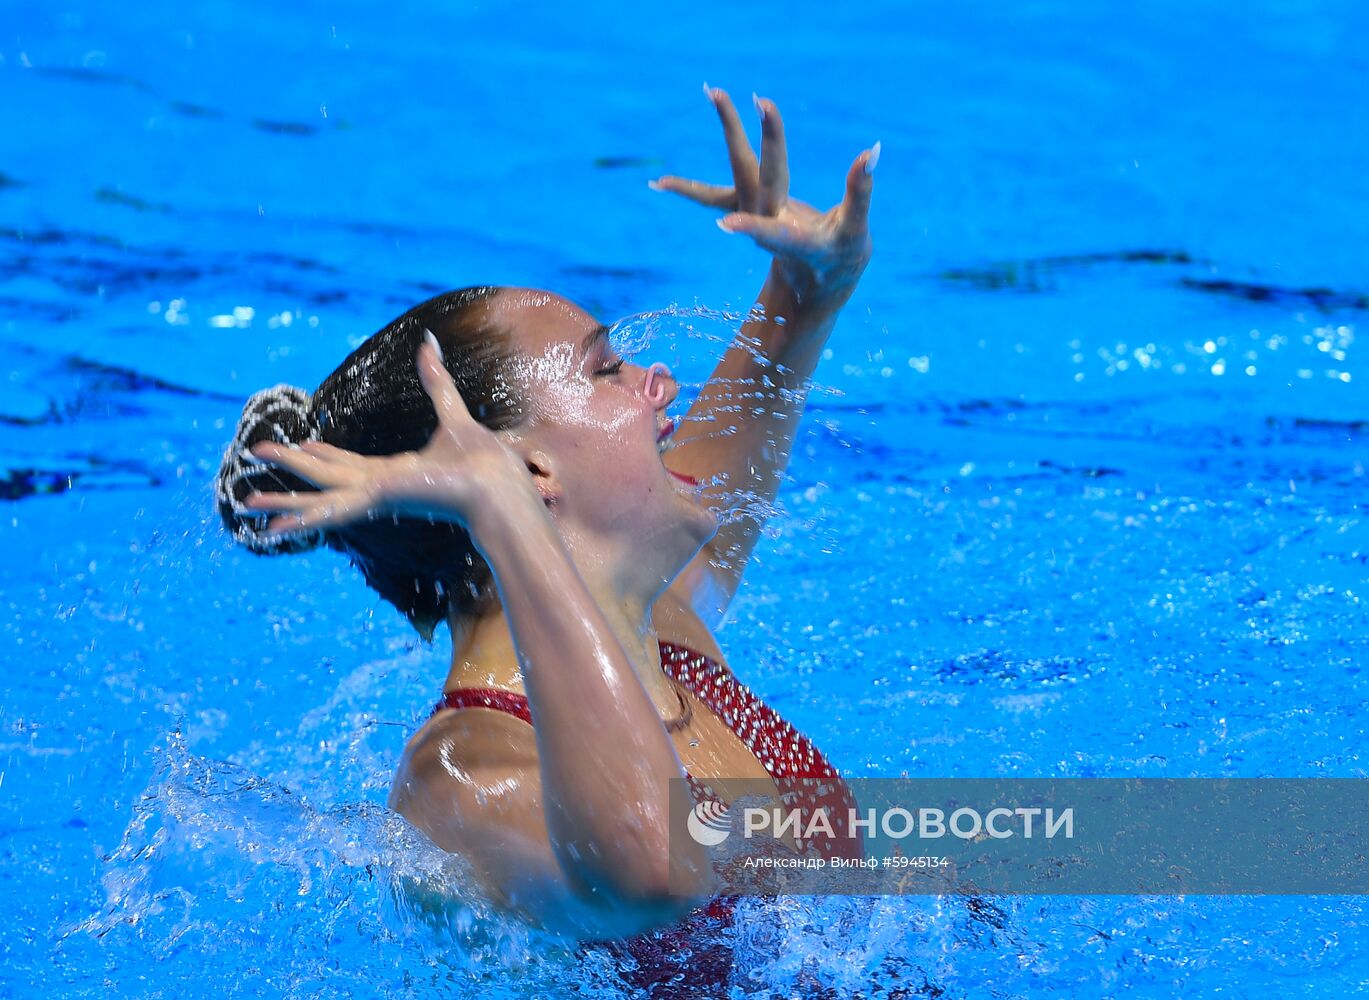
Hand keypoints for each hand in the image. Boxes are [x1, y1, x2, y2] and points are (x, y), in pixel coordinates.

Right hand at [244, 337, 536, 538]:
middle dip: (291, 469)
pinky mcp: (377, 501)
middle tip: (257, 454)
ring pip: (318, 496)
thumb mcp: (451, 412)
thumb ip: (435, 380)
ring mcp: (376, 497)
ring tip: (246, 501)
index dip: (324, 454)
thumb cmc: (485, 461)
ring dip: (283, 500)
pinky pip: (330, 513)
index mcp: (396, 471)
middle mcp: (381, 487)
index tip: (301, 446)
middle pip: (326, 477)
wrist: (497, 485)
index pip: (350, 463)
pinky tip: (272, 530)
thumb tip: (429, 341)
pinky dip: (300, 520)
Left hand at [650, 86, 875, 308]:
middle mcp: (765, 222)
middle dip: (734, 133)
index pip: (774, 224)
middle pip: (747, 173)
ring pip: (716, 193)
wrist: (814, 286)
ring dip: (688, 186)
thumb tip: (872, 149)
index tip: (724, 225)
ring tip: (657, 182)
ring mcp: (752, 216)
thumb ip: (861, 190)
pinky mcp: (747, 210)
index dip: (753, 225)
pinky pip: (714, 197)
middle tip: (718, 93)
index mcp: (792, 238)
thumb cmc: (841, 257)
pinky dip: (689, 191)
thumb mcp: (855, 229)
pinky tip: (659, 183)